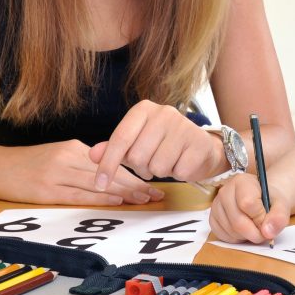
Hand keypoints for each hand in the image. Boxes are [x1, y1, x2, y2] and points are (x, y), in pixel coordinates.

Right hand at [0, 140, 163, 204]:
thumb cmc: (27, 165)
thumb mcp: (57, 156)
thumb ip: (81, 164)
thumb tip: (109, 177)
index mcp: (74, 148)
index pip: (112, 162)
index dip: (134, 173)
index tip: (152, 182)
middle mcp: (69, 157)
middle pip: (111, 171)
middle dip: (137, 183)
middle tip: (157, 193)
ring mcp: (58, 173)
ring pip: (99, 182)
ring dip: (125, 191)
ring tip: (144, 199)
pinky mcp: (46, 189)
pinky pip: (78, 193)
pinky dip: (99, 197)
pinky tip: (116, 200)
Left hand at [89, 100, 223, 190]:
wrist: (201, 146)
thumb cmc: (163, 144)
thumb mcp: (136, 143)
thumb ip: (113, 149)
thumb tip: (93, 155)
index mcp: (144, 110)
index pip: (120, 138)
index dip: (108, 164)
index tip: (100, 184)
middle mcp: (164, 113)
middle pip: (137, 157)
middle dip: (142, 168)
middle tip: (152, 162)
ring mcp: (184, 126)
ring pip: (157, 167)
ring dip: (161, 172)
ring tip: (168, 161)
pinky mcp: (199, 143)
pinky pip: (178, 172)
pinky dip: (178, 174)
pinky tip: (182, 162)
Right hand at [209, 173, 290, 243]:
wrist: (261, 200)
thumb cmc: (269, 200)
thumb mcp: (281, 204)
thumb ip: (279, 216)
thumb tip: (268, 232)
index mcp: (242, 181)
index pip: (247, 203)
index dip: (260, 217)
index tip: (267, 219)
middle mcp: (225, 191)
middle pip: (237, 221)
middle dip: (254, 232)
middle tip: (263, 231)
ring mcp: (216, 206)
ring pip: (231, 231)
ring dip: (246, 236)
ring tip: (254, 228)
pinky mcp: (212, 219)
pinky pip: (223, 236)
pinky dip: (236, 239)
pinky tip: (243, 230)